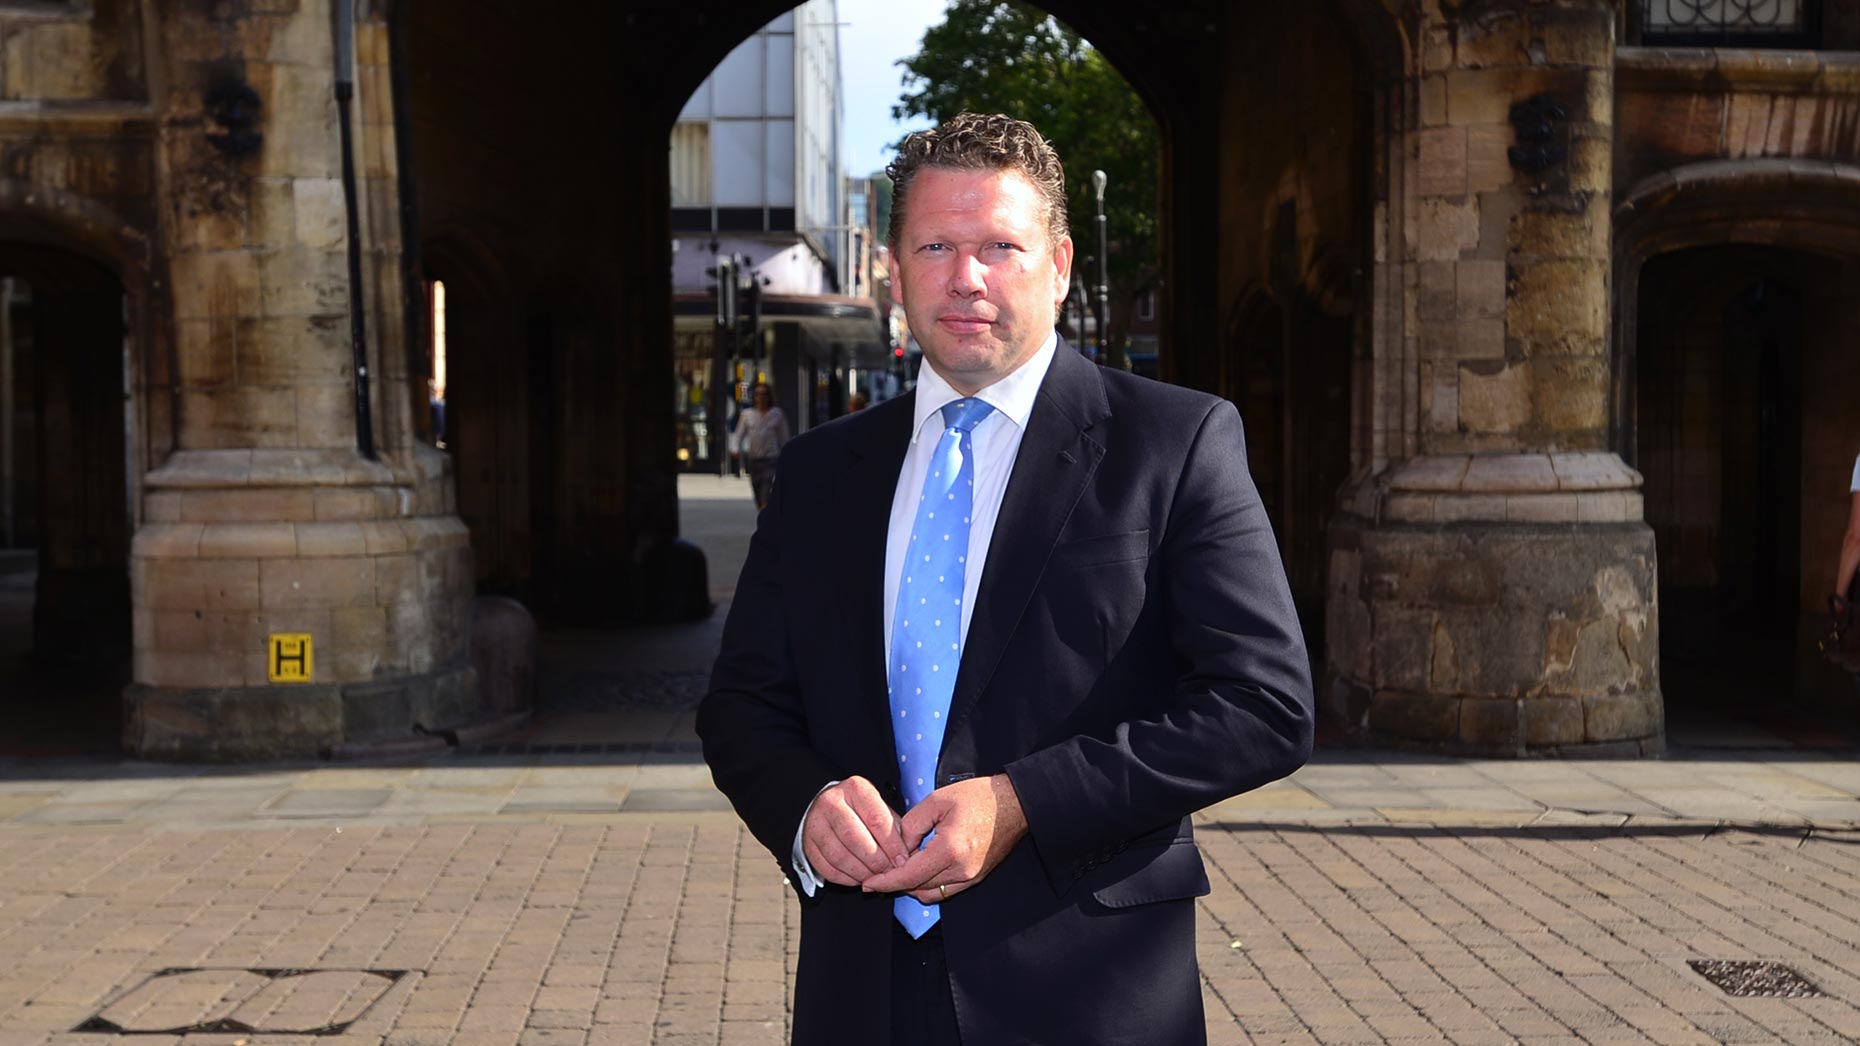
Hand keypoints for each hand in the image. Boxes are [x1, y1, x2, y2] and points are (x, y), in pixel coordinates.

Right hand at [801, 777, 909, 886]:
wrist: (827, 807)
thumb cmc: (861, 810)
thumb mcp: (880, 808)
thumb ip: (895, 828)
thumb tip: (907, 855)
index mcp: (856, 789)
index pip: (877, 819)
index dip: (892, 845)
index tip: (902, 860)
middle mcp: (831, 802)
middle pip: (855, 839)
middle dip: (876, 861)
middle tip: (889, 872)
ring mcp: (815, 823)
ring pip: (839, 856)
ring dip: (861, 872)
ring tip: (875, 878)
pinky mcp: (807, 843)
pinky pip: (827, 868)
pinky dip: (845, 879)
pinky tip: (859, 879)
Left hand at [862, 774, 1027, 902]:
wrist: (1014, 804)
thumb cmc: (977, 797)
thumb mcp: (936, 801)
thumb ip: (911, 826)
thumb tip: (898, 848)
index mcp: (950, 850)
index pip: (909, 876)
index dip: (885, 882)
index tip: (867, 884)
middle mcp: (961, 870)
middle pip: (917, 888)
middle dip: (895, 883)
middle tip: (877, 873)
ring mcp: (971, 877)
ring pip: (930, 893)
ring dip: (911, 885)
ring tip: (897, 870)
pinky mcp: (976, 878)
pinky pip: (945, 891)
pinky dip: (928, 885)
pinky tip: (918, 869)